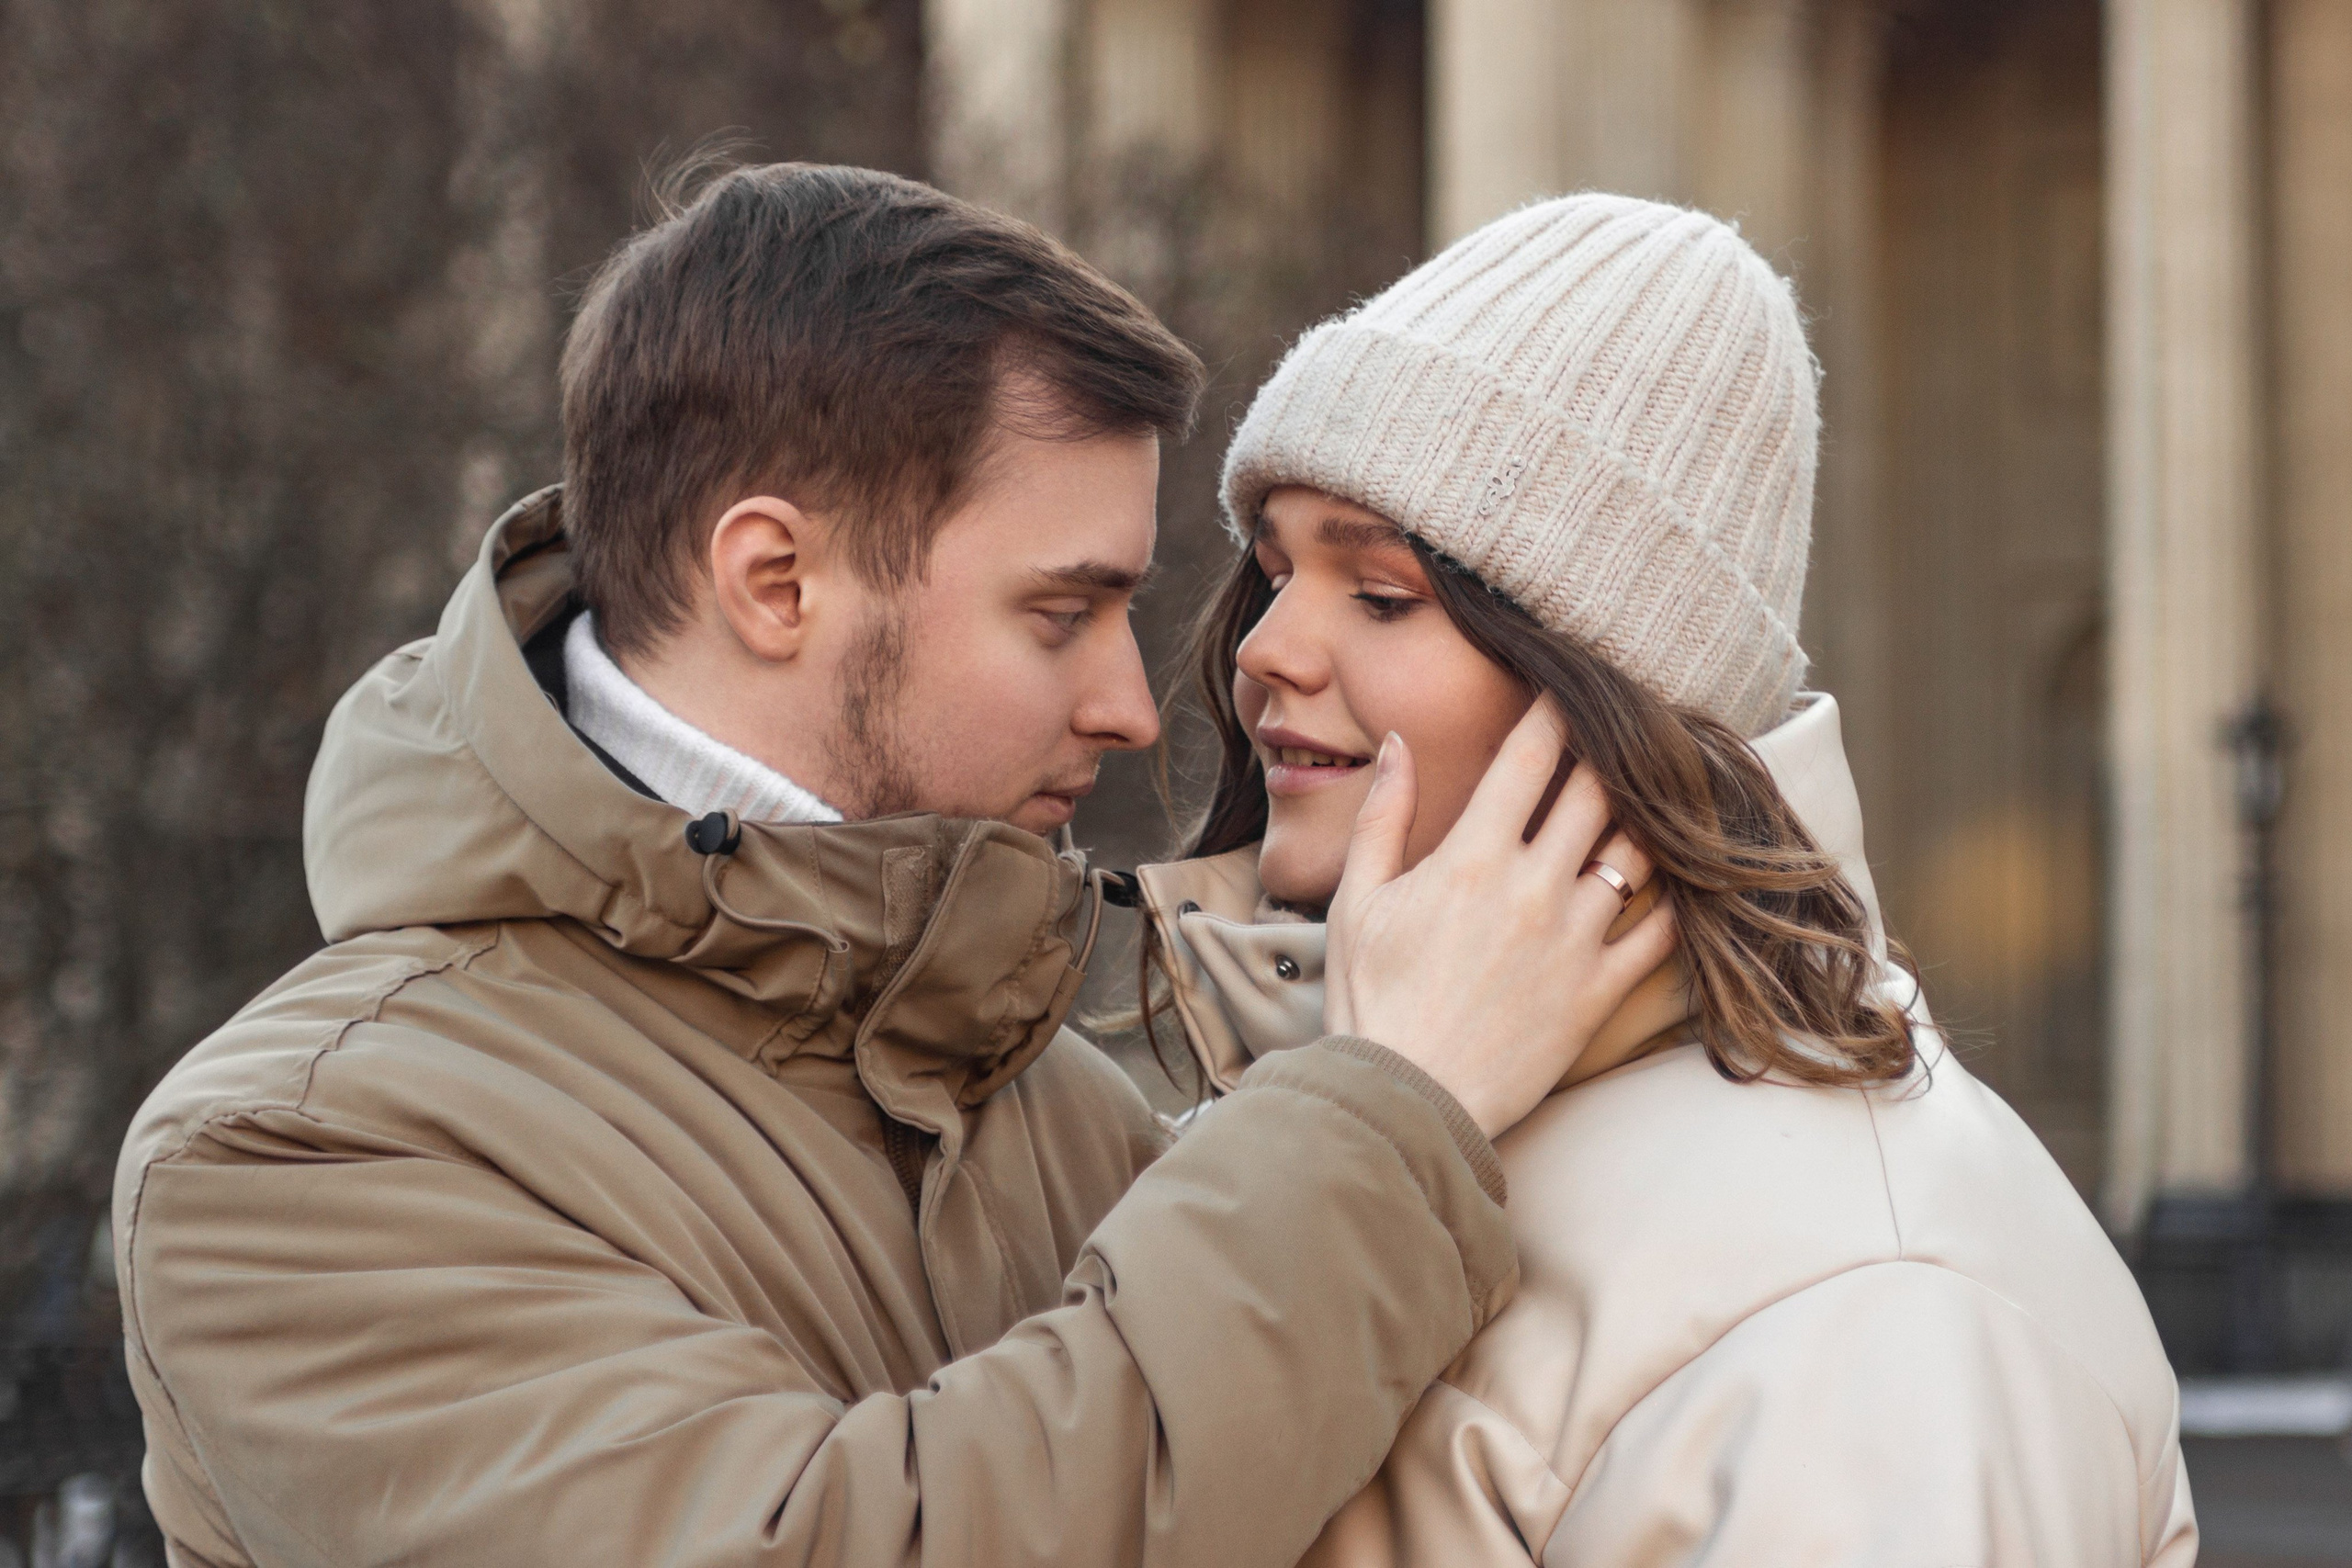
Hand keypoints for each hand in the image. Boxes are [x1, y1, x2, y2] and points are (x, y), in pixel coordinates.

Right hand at [1324, 700, 1678, 1139]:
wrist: (1406, 1099)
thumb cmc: (1371, 1002)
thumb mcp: (1356, 900)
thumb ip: (1383, 816)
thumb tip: (1398, 744)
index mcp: (1473, 857)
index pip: (1529, 757)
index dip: (1554, 711)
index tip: (1567, 689)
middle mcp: (1534, 886)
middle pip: (1596, 791)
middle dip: (1611, 752)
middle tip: (1623, 730)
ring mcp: (1574, 939)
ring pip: (1636, 852)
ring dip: (1646, 818)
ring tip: (1653, 797)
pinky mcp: (1598, 991)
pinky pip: (1658, 931)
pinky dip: (1673, 900)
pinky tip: (1674, 883)